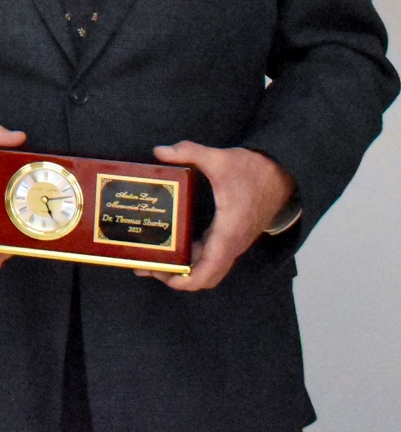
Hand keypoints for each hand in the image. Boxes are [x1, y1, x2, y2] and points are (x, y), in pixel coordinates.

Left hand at [137, 142, 294, 291]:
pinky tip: (174, 246)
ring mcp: (232, 242)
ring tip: (154, 259)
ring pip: (208, 268)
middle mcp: (231, 244)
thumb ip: (190, 152)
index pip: (208, 271)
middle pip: (205, 276)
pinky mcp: (230, 236)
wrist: (282, 175)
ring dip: (183, 269)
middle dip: (176, 277)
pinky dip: (192, 258)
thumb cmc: (255, 171)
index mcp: (228, 232)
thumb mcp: (220, 159)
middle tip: (148, 266)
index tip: (161, 276)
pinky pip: (210, 256)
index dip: (185, 281)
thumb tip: (160, 151)